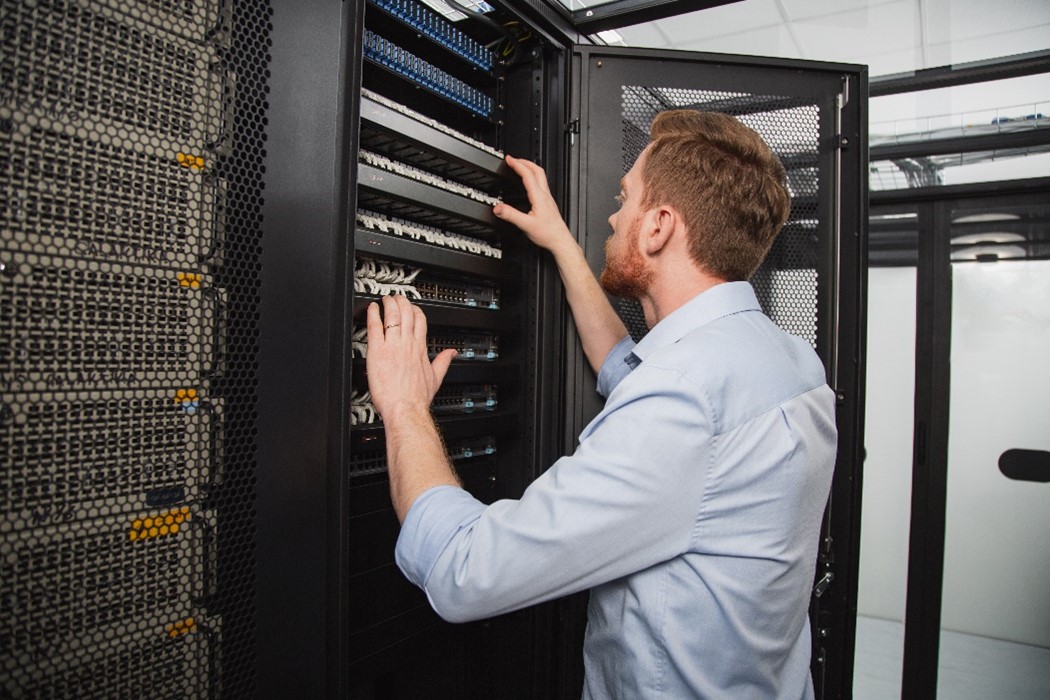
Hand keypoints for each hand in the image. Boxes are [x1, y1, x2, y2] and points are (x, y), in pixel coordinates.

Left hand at [366, 295, 456, 422]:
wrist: (405, 408)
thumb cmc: (417, 398)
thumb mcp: (436, 378)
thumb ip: (443, 362)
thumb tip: (452, 353)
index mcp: (420, 349)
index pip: (420, 320)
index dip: (415, 310)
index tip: (410, 307)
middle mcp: (407, 344)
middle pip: (406, 313)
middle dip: (401, 302)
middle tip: (395, 298)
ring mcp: (393, 346)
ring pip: (393, 316)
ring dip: (389, 303)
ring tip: (384, 299)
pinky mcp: (378, 351)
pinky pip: (375, 327)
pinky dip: (373, 315)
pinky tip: (372, 309)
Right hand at [493, 155, 575, 255]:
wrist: (560, 241)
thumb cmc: (548, 233)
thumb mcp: (525, 225)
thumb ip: (510, 215)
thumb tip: (497, 207)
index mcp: (539, 197)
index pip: (528, 174)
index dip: (517, 165)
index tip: (509, 159)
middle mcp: (545, 195)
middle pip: (537, 170)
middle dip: (524, 162)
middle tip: (514, 159)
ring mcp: (548, 198)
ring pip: (541, 176)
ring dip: (530, 168)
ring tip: (521, 166)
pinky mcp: (548, 203)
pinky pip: (541, 184)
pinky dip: (533, 178)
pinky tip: (529, 183)